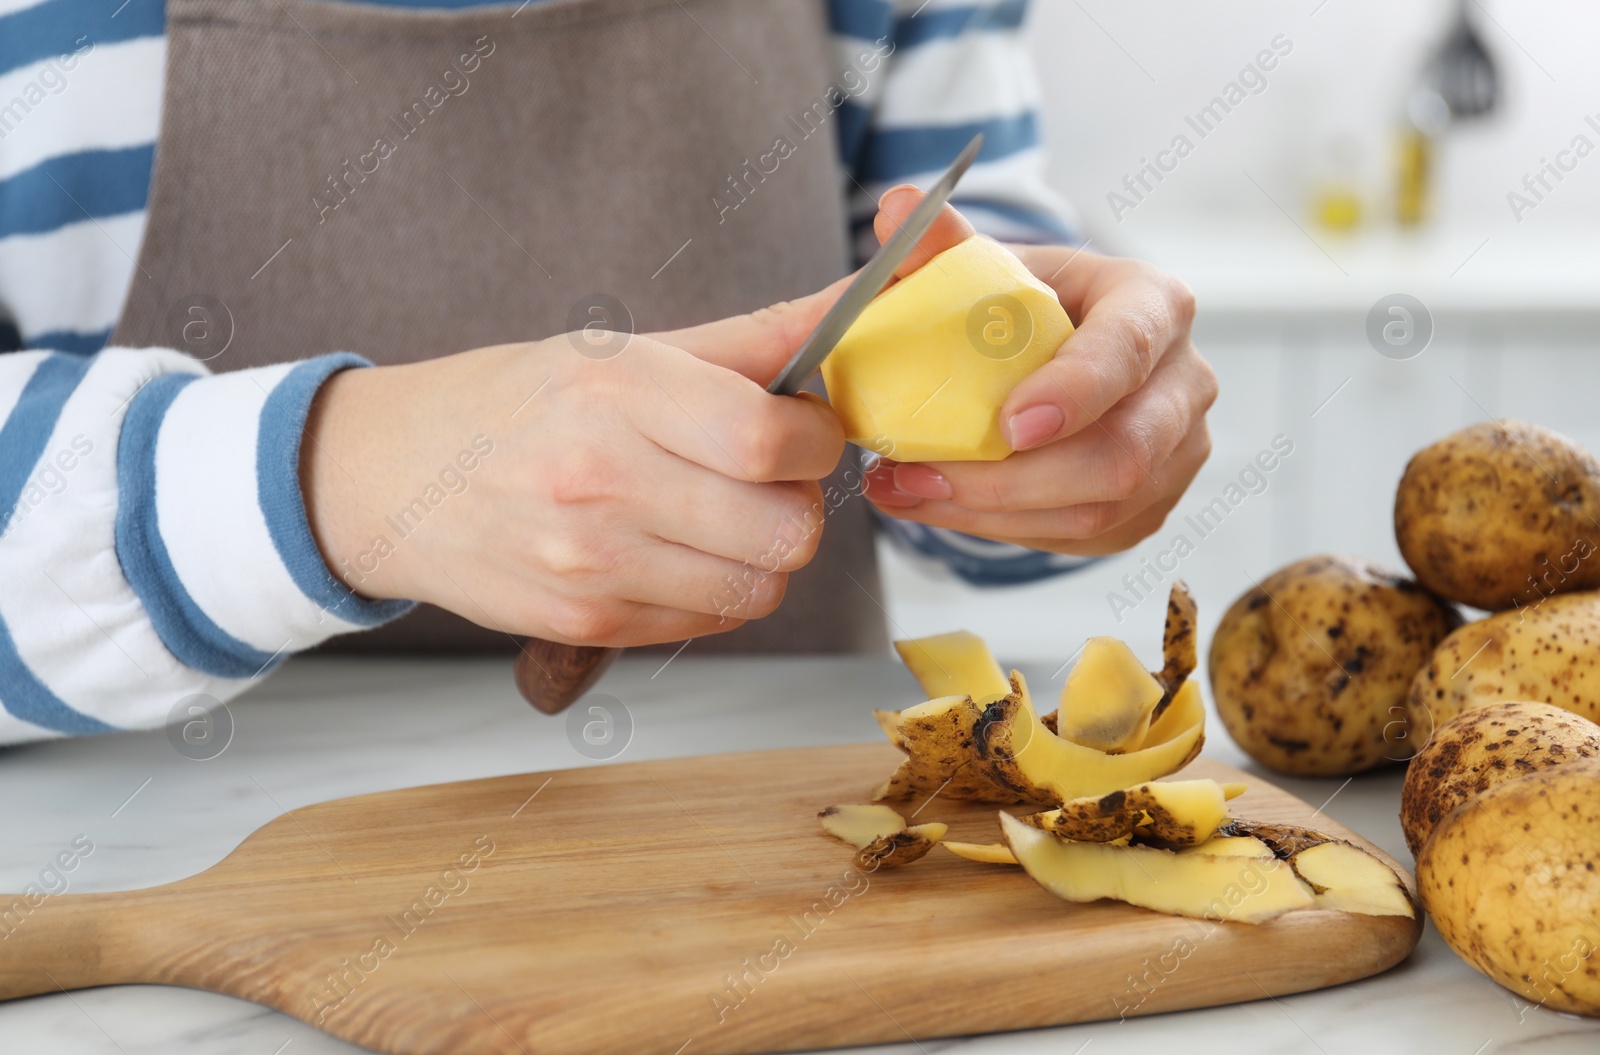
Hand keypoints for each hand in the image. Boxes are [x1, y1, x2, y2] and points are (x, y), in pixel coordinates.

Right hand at [299, 286, 849, 646]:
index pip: (773, 440)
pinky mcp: (586, 620)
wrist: (392, 479)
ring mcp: (592, 562)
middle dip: (798, 502)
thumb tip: (851, 309)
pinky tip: (675, 549)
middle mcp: (602, 480)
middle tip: (763, 477)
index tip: (799, 428)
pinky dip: (717, 589)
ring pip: (761, 587)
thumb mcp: (621, 351)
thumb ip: (750, 342)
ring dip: (762, 553)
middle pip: (786, 529)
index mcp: (619, 392)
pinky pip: (712, 621)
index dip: (816, 440)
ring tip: (716, 513)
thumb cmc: (515, 405)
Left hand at [862, 186, 1216, 554]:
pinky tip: (944, 508)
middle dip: (1014, 479)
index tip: (1009, 424)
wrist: (1044, 353)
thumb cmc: (1015, 306)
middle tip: (920, 475)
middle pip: (1123, 454)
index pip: (1129, 351)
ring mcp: (1178, 449)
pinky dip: (1006, 531)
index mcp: (1154, 303)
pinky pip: (1084, 539)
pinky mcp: (1151, 503)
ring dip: (995, 514)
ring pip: (1100, 510)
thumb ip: (937, 244)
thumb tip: (898, 207)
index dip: (1076, 393)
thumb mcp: (979, 266)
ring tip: (908, 491)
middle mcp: (1187, 379)